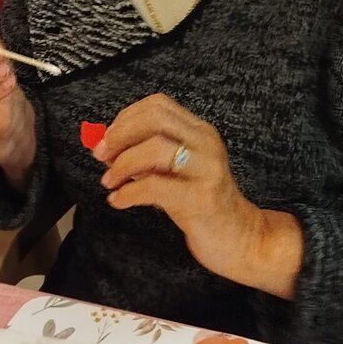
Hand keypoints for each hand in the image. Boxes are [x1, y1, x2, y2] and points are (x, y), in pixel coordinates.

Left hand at [94, 93, 302, 298]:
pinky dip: (128, 192)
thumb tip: (106, 146)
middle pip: (155, 119)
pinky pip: (155, 187)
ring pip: (155, 148)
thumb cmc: (201, 204)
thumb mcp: (175, 172)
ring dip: (122, 165)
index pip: (158, 105)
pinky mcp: (201, 199)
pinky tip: (119, 200)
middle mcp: (206, 144)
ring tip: (110, 182)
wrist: (240, 238)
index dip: (126, 118)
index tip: (107, 139)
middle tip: (103, 156)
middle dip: (120, 135)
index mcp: (199, 131)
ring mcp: (207, 170)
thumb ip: (147, 155)